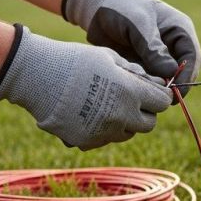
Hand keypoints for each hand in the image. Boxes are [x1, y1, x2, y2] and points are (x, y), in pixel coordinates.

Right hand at [0, 25, 172, 150]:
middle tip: (131, 99)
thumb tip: (156, 83)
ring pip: (127, 134)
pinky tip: (88, 113)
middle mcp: (121, 117)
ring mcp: (103, 133)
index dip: (159, 96)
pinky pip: (104, 139)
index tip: (152, 92)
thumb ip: (136, 73)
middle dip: (144, 112)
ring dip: (124, 122)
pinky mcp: (86, 142)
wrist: (38, 76)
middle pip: (149, 124)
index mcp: (131, 93)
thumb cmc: (76, 60)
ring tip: (106, 104)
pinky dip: (103, 130)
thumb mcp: (110, 58)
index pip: (162, 103)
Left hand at [63, 0, 200, 91]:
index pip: (192, 57)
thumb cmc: (121, 7)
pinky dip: (144, 88)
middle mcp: (172, 46)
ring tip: (144, 95)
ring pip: (165, 81)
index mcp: (179, 31)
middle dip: (174, 87)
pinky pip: (149, 82)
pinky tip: (133, 91)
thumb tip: (171, 74)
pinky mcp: (143, 66)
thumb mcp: (138, 24)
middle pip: (183, 73)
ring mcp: (158, 58)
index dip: (187, 76)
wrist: (96, 7)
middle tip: (159, 98)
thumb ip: (153, 48)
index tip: (176, 93)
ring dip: (158, 89)